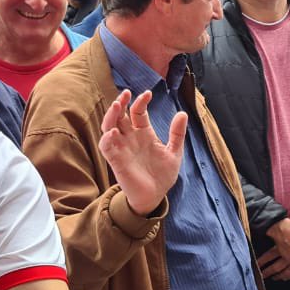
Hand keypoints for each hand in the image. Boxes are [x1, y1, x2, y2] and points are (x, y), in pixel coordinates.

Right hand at [99, 89, 186, 216]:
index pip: (138, 112)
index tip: (148, 93)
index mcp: (144, 133)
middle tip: (125, 94)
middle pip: (120, 115)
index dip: (141, 102)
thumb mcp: (174, 152)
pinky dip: (107, 138)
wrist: (155, 196)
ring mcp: (122, 148)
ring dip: (111, 116)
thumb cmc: (162, 174)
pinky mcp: (116, 160)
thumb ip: (177, 133)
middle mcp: (130, 138)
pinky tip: (113, 132)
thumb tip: (182, 113)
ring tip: (117, 106)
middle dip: (121, 103)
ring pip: (109, 126)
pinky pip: (107, 147)